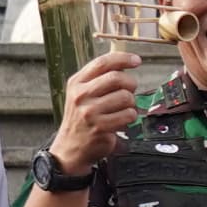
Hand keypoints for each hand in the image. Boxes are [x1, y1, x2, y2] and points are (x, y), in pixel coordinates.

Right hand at [53, 49, 142, 171]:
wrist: (70, 147)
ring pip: (126, 97)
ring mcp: (90, 112)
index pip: (102, 63)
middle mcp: (81, 95)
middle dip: (130, 83)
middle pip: (117, 78)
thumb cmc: (81, 118)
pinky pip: (129, 115)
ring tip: (122, 109)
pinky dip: (130, 117)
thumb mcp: (82, 94)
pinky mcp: (100, 127)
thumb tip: (124, 65)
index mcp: (76, 83)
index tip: (136, 60)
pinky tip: (121, 121)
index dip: (123, 59)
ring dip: (131, 104)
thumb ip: (99, 79)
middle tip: (130, 91)